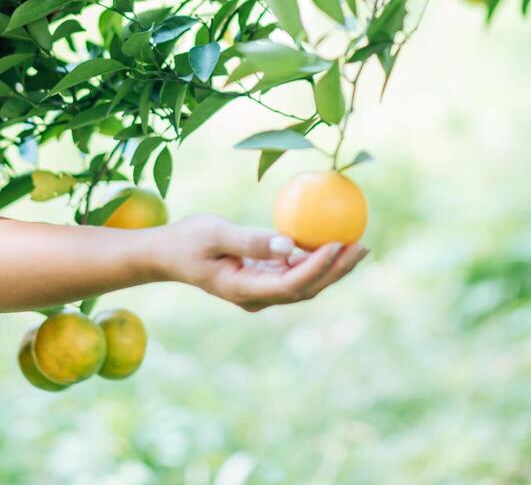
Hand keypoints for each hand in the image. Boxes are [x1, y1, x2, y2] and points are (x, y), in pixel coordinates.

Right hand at [152, 213, 367, 311]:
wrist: (168, 255)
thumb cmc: (186, 240)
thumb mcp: (213, 234)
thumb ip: (249, 240)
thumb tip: (288, 244)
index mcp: (244, 290)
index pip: (290, 284)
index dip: (316, 268)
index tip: (336, 244)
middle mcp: (257, 296)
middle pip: (306, 288)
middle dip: (337, 270)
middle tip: (362, 246)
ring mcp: (261, 290)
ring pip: (305, 283)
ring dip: (332, 267)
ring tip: (358, 244)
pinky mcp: (263, 279)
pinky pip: (296, 272)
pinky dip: (316, 259)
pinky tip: (333, 241)